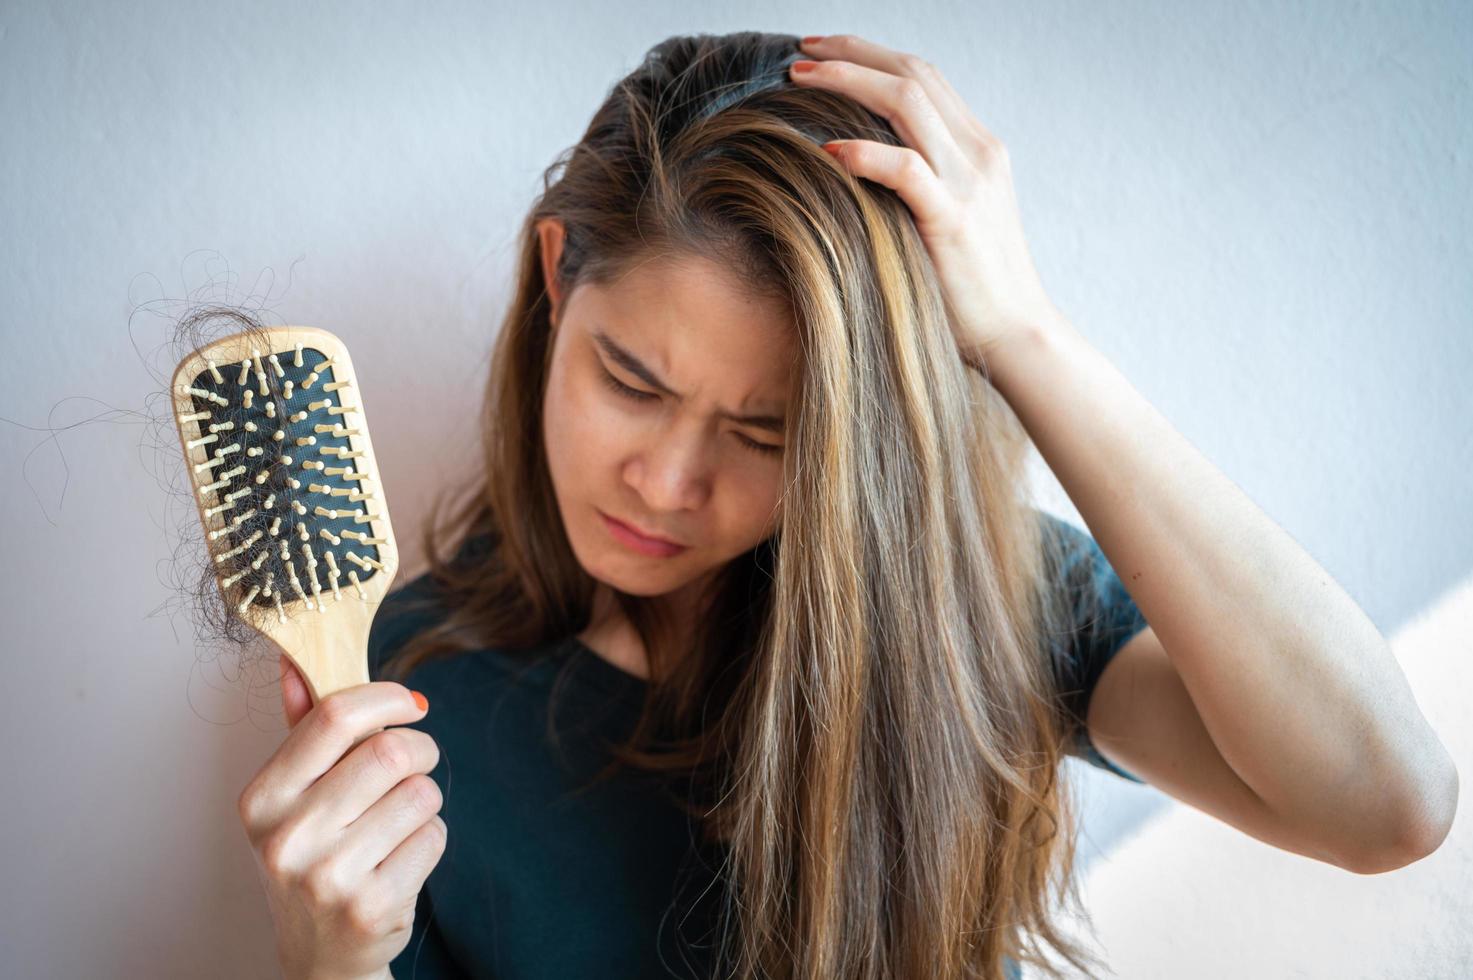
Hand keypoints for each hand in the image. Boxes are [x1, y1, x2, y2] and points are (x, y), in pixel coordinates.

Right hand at [236, 657, 443, 979]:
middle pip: (390, 752)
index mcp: (261, 799)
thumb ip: (302, 728)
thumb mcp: (294, 796)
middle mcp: (286, 838)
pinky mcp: (370, 906)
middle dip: (420, 749)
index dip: (386, 698)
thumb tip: (296, 662)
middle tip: (417, 762)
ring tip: (399, 820)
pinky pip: (433, 837)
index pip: (335, 717)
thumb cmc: (315, 856)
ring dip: (425, 799)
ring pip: (421, 793)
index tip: (409, 704)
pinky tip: (400, 858)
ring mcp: (327, 877)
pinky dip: (430, 839)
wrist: (321, 952)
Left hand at [789, 34, 1063, 370]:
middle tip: (800, 54)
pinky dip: (863, 152)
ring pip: (908, 102)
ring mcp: (969, 182)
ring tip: (801, 80)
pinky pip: (906, 168)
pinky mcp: (954, 219)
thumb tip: (855, 170)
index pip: (923, 76)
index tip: (822, 53)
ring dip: (849, 82)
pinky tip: (827, 149)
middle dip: (852, 54)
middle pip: (913, 74)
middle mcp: (978, 153)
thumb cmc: (971, 288)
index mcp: (977, 148)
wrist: (1016, 334)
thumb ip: (918, 186)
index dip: (870, 55)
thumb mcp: (948, 220)